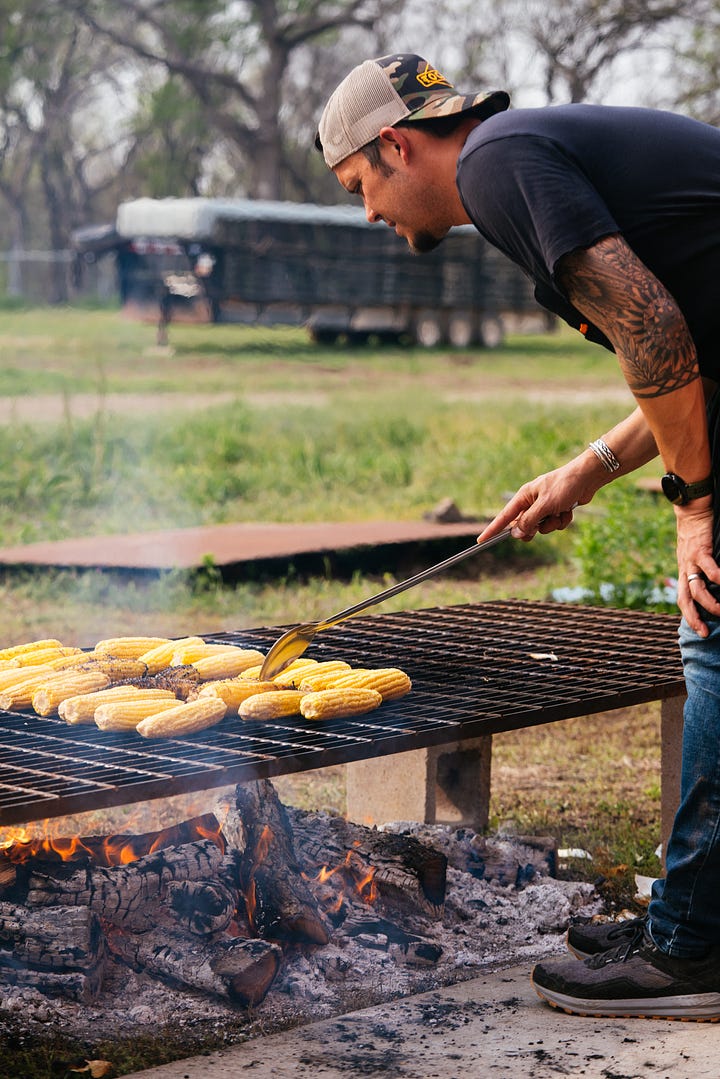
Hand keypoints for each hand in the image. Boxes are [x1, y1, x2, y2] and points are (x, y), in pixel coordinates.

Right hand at [476, 462, 594, 543]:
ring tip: (560, 512)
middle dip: (534, 529)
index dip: (492, 529)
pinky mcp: (557, 510)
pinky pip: (555, 524)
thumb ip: (529, 520)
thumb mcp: (545, 506)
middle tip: (540, 526)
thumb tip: (516, 533)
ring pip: (542, 527)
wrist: (588, 477)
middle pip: (523, 525)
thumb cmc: (564, 486)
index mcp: (524, 497)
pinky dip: (562, 520)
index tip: (481, 540)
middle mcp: (532, 502)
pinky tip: (569, 510)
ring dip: (552, 524)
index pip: (504, 516)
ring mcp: (545, 506)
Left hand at [675, 498, 719, 635]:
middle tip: (704, 633)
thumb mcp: (695, 554)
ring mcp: (691, 560)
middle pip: (684, 599)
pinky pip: (710, 569)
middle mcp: (684, 568)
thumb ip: (701, 569)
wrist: (691, 509)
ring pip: (697, 588)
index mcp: (683, 571)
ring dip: (710, 603)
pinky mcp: (700, 550)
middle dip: (693, 617)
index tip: (699, 629)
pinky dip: (719, 579)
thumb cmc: (697, 532)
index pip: (682, 598)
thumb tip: (713, 584)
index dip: (689, 615)